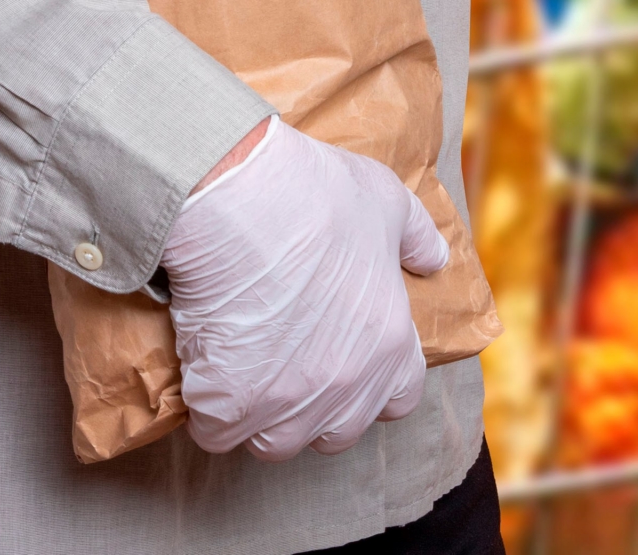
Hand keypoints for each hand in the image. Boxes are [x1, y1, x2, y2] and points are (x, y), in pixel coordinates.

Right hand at [161, 117, 449, 459]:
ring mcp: (288, 401)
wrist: (241, 199)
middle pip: (335, 433)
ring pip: (275, 443)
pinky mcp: (230, 405)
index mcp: (391, 345)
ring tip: (243, 376)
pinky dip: (207, 411)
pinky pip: (216, 432)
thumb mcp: (388, 202)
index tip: (344, 363)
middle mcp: (347, 385)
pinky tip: (203, 373)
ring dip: (260, 419)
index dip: (371, 386)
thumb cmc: (316, 195)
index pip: (398, 400)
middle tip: (286, 368)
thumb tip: (434, 261)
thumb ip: (418, 240)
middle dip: (314, 410)